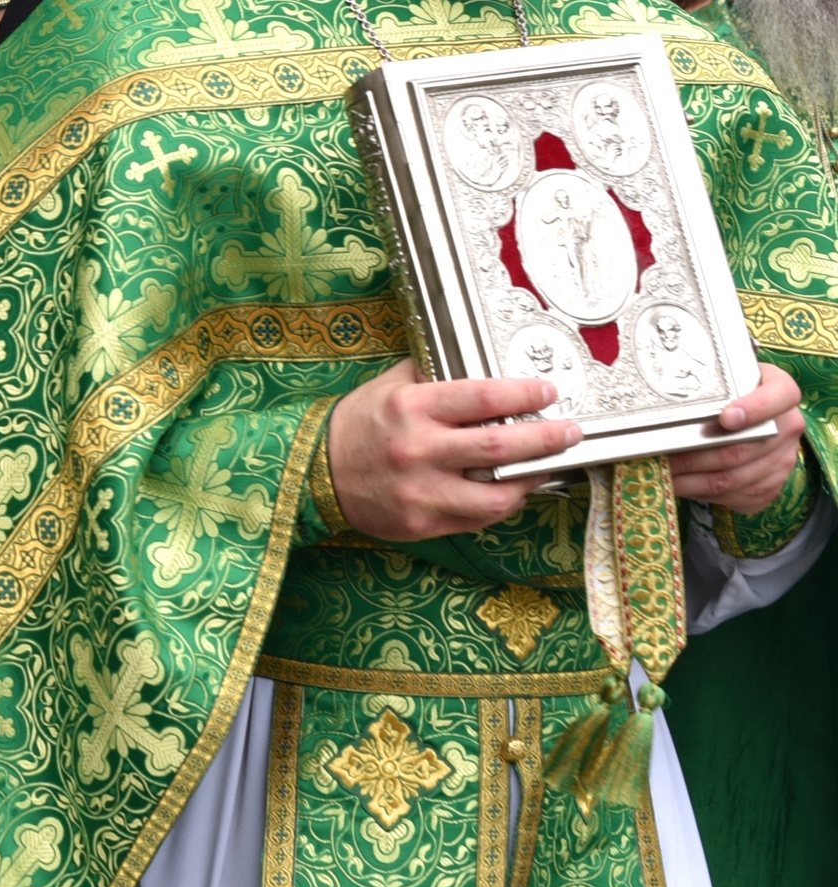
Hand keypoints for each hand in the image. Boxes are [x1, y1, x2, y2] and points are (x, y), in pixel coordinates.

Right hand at [327, 359, 582, 541]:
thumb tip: (482, 363)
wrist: (316, 472)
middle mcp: (418, 449)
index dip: (524, 394)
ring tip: (545, 468)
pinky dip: (501, 505)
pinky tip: (510, 491)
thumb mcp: (389, 387)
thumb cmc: (359, 424)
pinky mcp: (422, 522)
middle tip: (570, 432)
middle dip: (546, 439)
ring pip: (497, 494)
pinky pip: (478, 518)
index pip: (482, 398)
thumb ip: (434, 376)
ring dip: (531, 481)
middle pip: (501, 448)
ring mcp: (421, 491)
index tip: (548, 391)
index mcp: (411, 408)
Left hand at [668, 363, 804, 513]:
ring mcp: (783, 460)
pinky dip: (702, 494)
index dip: (754, 409)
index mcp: (781, 391)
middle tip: (658, 455)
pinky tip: (680, 485)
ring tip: (660, 473)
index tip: (726, 418)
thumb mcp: (722, 380)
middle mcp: (788, 426)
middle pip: (741, 448)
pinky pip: (735, 497)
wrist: (749, 416)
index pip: (780, 396)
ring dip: (691, 480)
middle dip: (693, 456)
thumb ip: (706, 387)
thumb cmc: (727, 393)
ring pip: (733, 479)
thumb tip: (660, 404)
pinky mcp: (772, 486)